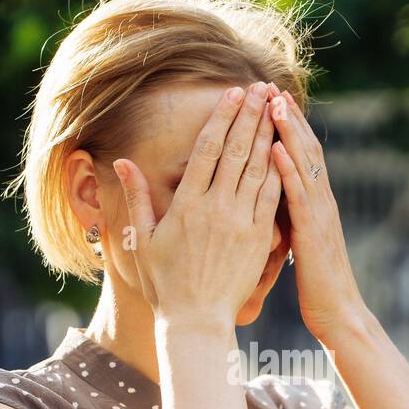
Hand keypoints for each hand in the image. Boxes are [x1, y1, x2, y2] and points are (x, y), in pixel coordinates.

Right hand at [112, 82, 282, 325]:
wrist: (196, 321)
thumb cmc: (164, 283)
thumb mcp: (141, 240)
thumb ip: (136, 197)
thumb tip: (122, 161)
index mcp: (186, 204)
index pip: (208, 150)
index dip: (223, 118)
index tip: (234, 94)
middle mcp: (216, 208)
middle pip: (238, 151)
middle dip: (251, 116)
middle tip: (263, 88)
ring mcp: (241, 223)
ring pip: (259, 169)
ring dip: (269, 135)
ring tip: (277, 108)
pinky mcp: (260, 240)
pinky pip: (273, 198)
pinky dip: (280, 171)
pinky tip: (286, 150)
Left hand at [267, 88, 365, 342]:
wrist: (339, 315)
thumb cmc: (317, 286)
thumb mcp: (302, 245)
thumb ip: (292, 219)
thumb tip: (275, 203)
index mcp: (316, 206)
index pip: (302, 157)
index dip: (288, 127)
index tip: (270, 100)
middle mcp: (321, 203)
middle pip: (305, 150)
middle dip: (288, 118)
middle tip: (270, 87)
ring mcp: (319, 216)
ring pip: (304, 165)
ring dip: (288, 132)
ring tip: (272, 103)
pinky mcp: (313, 233)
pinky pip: (299, 196)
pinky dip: (287, 169)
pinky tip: (275, 148)